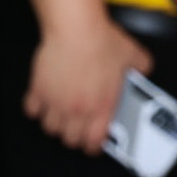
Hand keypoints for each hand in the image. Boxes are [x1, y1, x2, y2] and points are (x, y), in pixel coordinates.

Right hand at [24, 20, 151, 151]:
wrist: (76, 29)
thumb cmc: (102, 41)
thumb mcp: (133, 55)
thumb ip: (142, 68)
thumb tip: (144, 71)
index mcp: (101, 105)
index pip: (94, 142)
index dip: (95, 146)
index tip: (95, 144)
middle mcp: (77, 108)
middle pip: (70, 140)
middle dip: (75, 138)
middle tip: (80, 129)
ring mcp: (55, 102)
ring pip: (50, 128)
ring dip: (57, 125)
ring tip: (64, 116)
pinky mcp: (38, 91)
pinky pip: (32, 111)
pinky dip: (37, 110)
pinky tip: (46, 102)